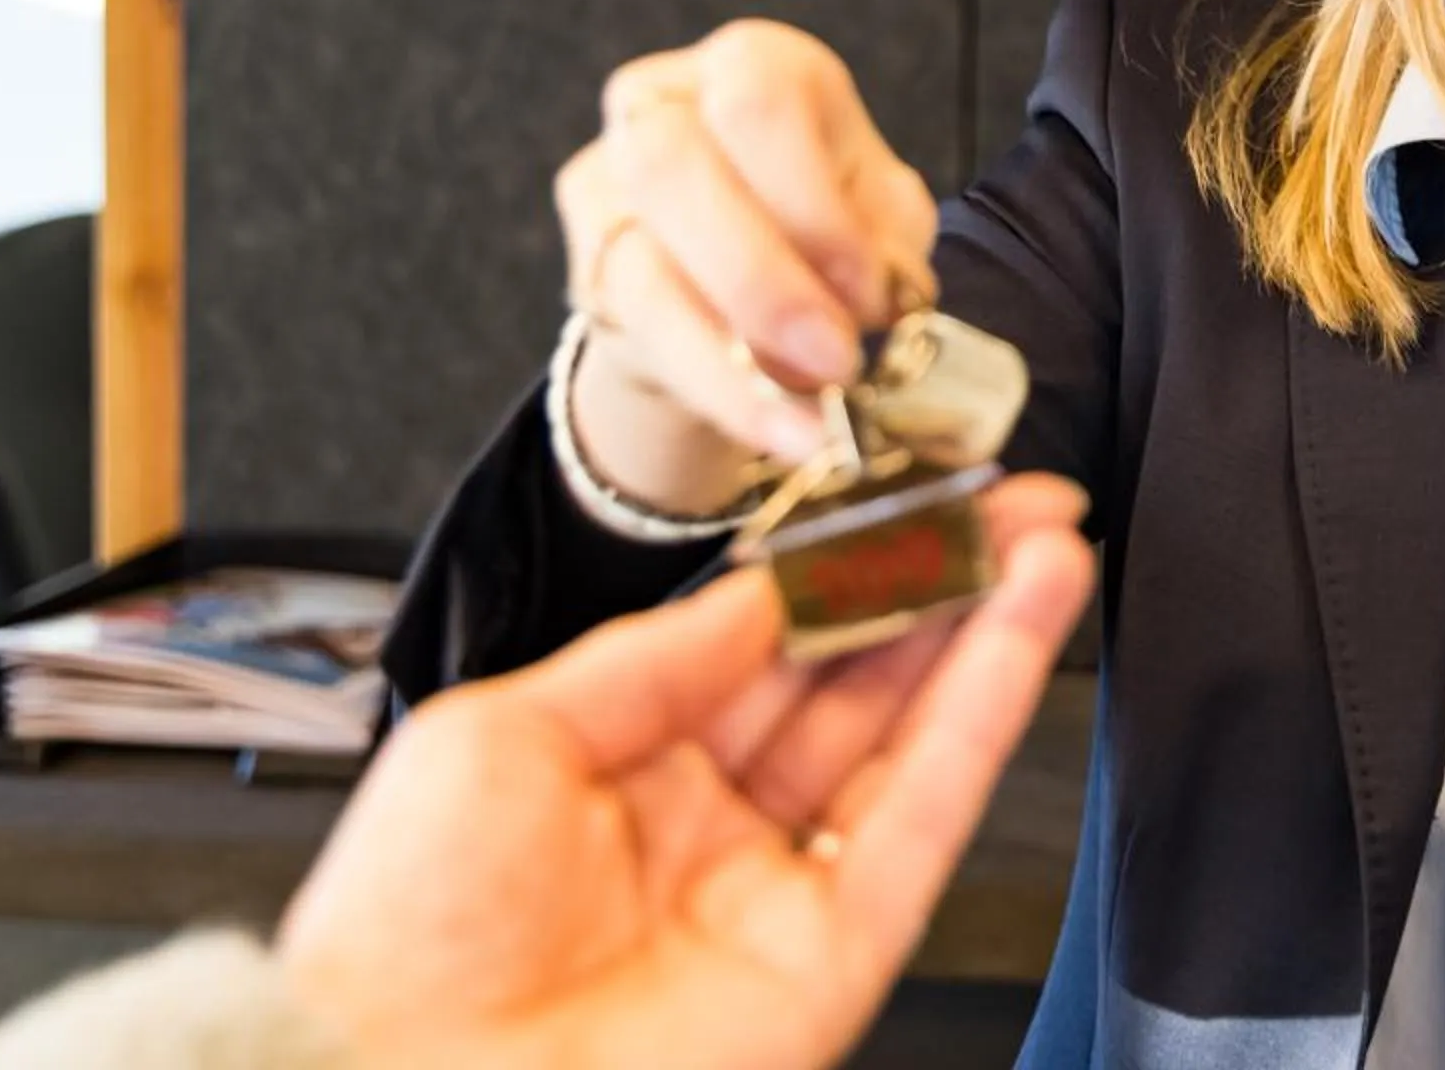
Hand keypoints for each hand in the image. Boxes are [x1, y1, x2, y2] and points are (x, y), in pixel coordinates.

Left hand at [278, 476, 1092, 1069]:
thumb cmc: (401, 940)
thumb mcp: (497, 734)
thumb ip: (650, 656)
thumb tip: (757, 593)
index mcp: (619, 769)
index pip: (762, 642)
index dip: (839, 565)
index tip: (900, 493)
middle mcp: (709, 829)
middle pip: (851, 680)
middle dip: (934, 585)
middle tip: (1004, 499)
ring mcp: (777, 890)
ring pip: (908, 736)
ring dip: (985, 631)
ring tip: (1043, 537)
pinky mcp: (836, 952)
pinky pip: (928, 815)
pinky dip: (986, 714)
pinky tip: (1024, 625)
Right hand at [555, 20, 943, 514]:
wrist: (736, 272)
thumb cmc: (823, 221)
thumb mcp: (878, 214)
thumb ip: (887, 241)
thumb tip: (887, 298)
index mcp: (755, 65)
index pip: (762, 102)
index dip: (814, 203)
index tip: (872, 293)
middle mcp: (663, 104)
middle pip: (672, 165)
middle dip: (761, 280)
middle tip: (838, 363)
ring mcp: (607, 181)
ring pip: (640, 265)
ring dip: (734, 357)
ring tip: (815, 419)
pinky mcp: (586, 265)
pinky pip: (638, 335)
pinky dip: (718, 391)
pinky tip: (778, 430)